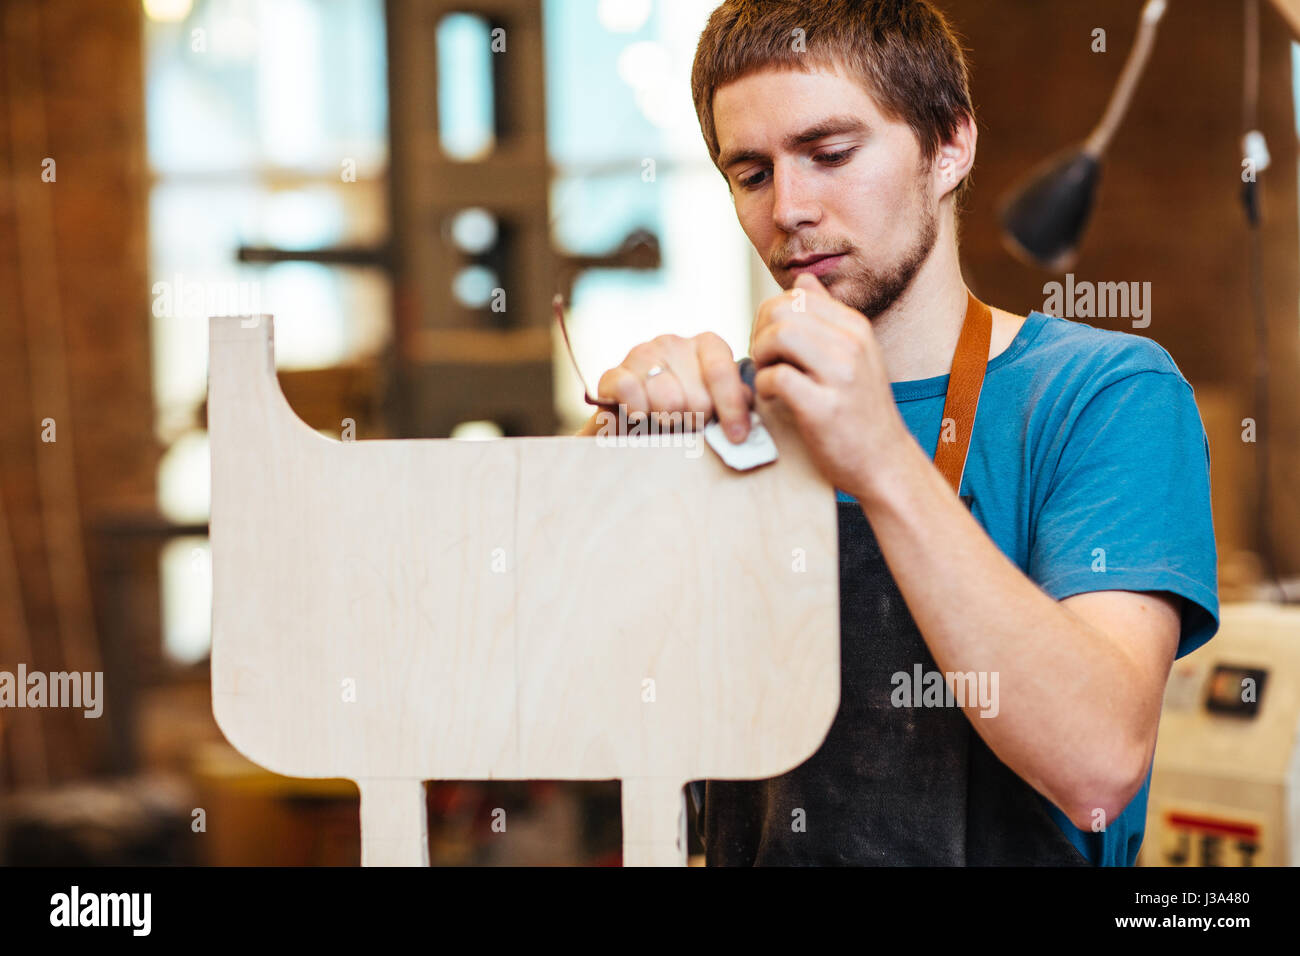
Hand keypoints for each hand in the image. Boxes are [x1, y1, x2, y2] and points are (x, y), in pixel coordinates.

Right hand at [576, 333, 752, 441]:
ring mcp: (641, 354)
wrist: (634, 431)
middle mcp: (673, 343)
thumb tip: (747, 402)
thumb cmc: (685, 419)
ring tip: (666, 426)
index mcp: (707, 345)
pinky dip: (638, 412)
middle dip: (696, 421)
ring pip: (667, 398)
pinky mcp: (613, 375)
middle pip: (696, 395)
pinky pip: (630, 392)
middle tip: (690, 428)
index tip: (737, 437)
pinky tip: (641, 418)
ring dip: (669, 422)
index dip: (731, 408)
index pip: (722, 371)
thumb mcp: (717, 408)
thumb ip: (736, 401)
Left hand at [750, 273, 909, 499]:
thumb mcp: (853, 356)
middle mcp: (852, 344)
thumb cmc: (860, 413)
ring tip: (767, 379)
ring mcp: (841, 375)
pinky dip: (762, 387)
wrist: (885, 464)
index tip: (772, 347)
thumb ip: (826, 318)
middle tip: (764, 362)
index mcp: (855, 327)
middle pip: (781, 311)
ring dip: (760, 358)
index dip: (769, 318)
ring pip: (777, 336)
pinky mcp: (825, 407)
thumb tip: (803, 280)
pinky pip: (775, 377)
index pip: (795, 296)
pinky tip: (771, 399)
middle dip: (759, 334)